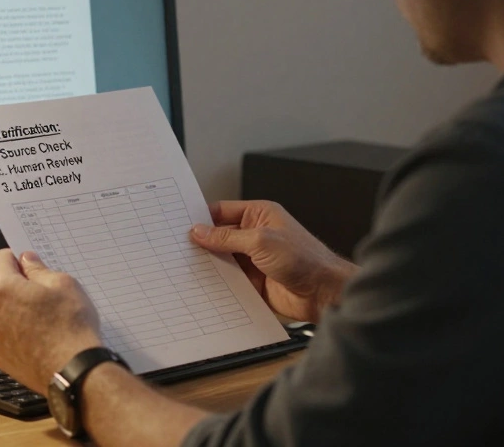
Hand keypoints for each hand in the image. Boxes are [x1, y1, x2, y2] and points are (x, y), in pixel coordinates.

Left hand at [0, 249, 102, 394]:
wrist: (74, 372)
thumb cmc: (70, 327)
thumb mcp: (63, 284)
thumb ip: (39, 269)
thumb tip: (27, 261)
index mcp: (2, 290)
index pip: (0, 259)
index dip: (17, 258)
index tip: (30, 264)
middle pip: (0, 289)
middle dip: (18, 288)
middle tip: (45, 296)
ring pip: (2, 315)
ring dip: (17, 313)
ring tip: (45, 321)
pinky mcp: (0, 359)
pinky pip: (5, 337)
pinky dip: (18, 335)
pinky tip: (40, 339)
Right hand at [190, 200, 356, 323]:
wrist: (323, 292)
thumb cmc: (305, 258)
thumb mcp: (261, 241)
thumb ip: (227, 238)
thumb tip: (201, 231)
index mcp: (260, 215)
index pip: (223, 211)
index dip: (203, 218)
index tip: (183, 225)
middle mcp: (256, 235)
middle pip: (220, 237)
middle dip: (203, 243)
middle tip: (180, 248)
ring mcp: (254, 259)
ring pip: (223, 260)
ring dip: (210, 265)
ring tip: (187, 268)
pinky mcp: (254, 281)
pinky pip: (230, 280)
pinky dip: (218, 283)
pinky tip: (204, 285)